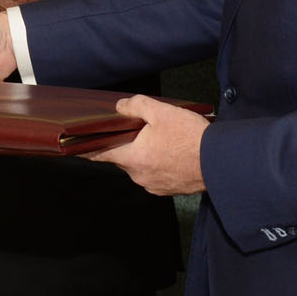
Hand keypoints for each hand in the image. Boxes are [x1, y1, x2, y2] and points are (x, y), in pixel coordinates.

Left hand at [87, 95, 207, 195]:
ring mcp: (154, 185)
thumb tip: (120, 107)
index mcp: (132, 158)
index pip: (100, 154)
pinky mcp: (169, 189)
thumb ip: (136, 106)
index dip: (87, 148)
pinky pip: (156, 174)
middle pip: (123, 158)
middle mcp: (139, 176)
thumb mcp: (162, 112)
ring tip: (164, 139)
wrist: (220, 162)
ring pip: (140, 166)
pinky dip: (159, 164)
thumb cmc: (191, 138)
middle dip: (127, 144)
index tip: (76, 147)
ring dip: (145, 154)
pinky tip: (173, 152)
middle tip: (141, 129)